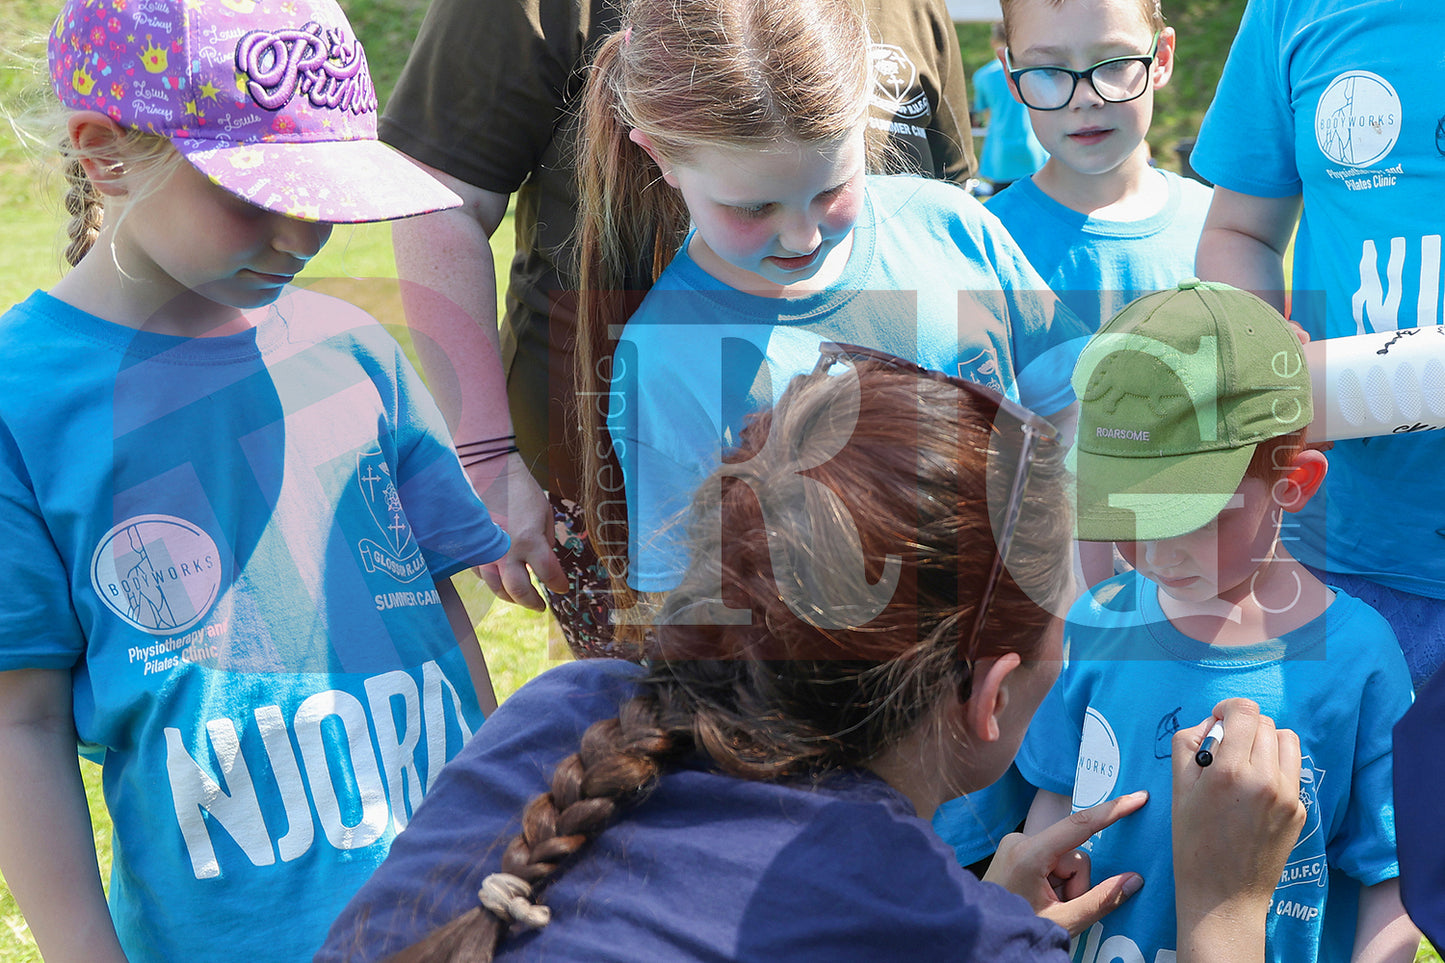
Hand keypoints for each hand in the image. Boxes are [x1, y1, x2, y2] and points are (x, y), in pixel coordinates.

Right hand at [470, 452, 566, 610]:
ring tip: (522, 597)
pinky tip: (502, 578)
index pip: (549, 575)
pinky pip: (482, 575)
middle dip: (533, 602)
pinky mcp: (471, 550)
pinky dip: (494, 581)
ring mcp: (486, 552)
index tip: (562, 588)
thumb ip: (545, 542)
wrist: (488, 471)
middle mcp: (506, 552)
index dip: (559, 585)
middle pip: (520, 592)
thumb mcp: (544, 513)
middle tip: (541, 605)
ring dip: (512, 597)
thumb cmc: (520, 490)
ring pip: (498, 588)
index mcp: (529, 541)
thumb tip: (543, 563)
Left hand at [984, 791, 1147, 934]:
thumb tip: (1134, 880)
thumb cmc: (1018, 927)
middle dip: (1076, 884)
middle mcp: (1020, 841)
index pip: (1079, 826)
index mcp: (1029, 854)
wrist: (980, 936)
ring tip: (1047, 907)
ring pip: (1065, 860)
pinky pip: (1051, 860)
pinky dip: (1054, 881)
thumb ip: (1101, 901)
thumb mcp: (1064, 921)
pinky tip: (1040, 899)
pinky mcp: (1016, 851)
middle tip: (1059, 910)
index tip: (1139, 797)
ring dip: (1065, 886)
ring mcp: (1016, 844)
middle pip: (1075, 855)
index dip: (1112, 811)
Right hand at [1172, 699, 1304, 922]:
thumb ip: (1189, 744)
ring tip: (1246, 763)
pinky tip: (1255, 790)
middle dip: (1243, 727)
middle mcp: (1266, 779)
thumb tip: (1211, 723)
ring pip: (1286, 741)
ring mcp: (1288, 796)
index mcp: (1230, 771)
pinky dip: (1275, 768)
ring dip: (1265, 742)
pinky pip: (1291, 770)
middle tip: (1225, 749)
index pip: (1245, 712)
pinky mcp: (1300, 811)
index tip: (1218, 721)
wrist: (1223, 895)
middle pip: (1264, 724)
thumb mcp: (1178, 789)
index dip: (1228, 708)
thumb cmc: (1193, 843)